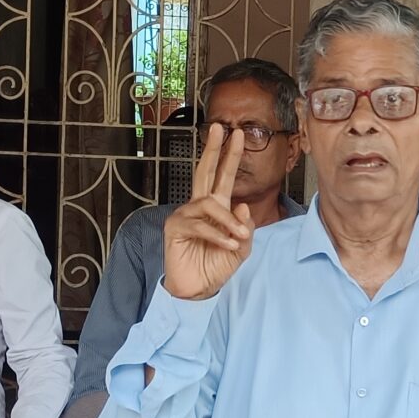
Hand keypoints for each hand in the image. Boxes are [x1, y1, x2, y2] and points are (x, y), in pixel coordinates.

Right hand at [161, 123, 253, 300]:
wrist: (198, 289)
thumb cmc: (216, 266)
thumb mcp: (240, 248)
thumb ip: (244, 228)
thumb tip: (242, 206)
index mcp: (216, 208)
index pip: (223, 177)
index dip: (230, 156)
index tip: (238, 135)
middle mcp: (198, 206)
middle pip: (204, 171)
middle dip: (213, 149)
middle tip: (219, 128)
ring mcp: (184, 215)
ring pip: (209, 204)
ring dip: (227, 221)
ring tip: (239, 238)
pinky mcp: (174, 228)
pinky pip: (200, 224)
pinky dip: (218, 235)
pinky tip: (228, 245)